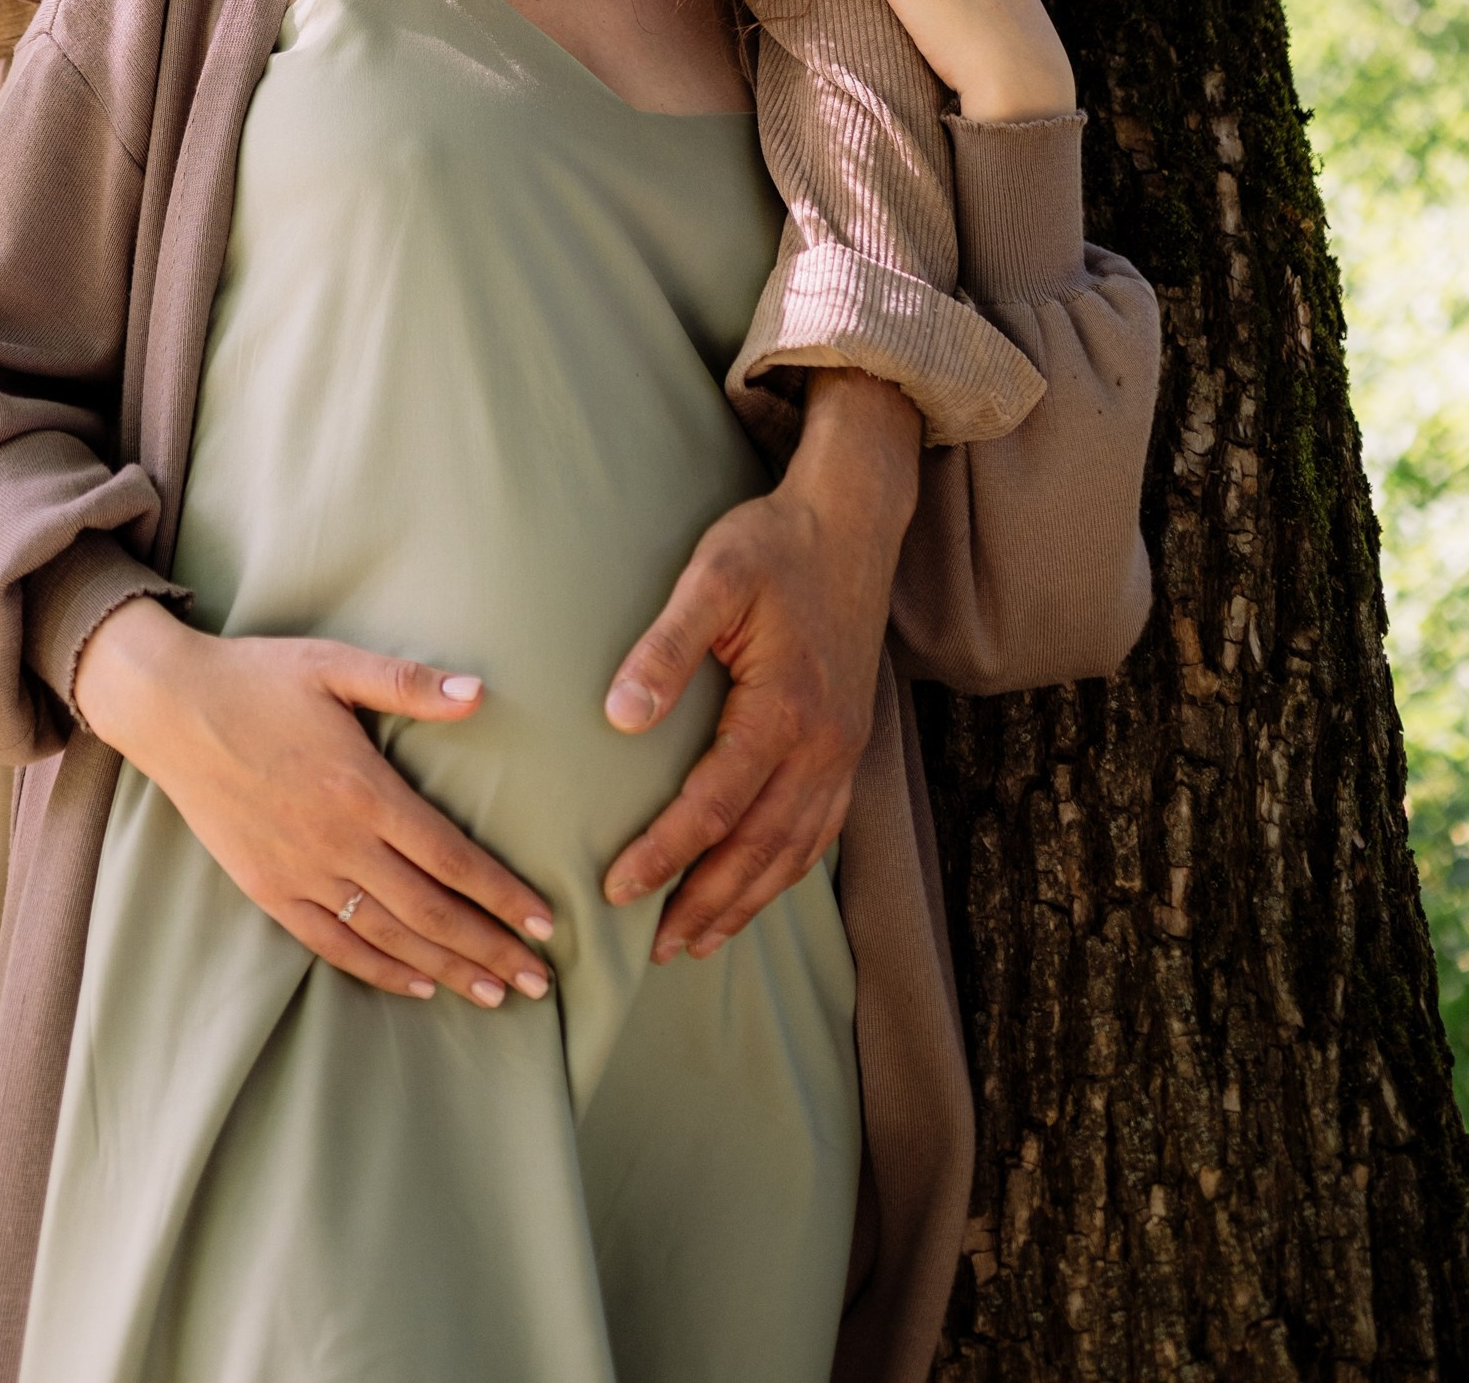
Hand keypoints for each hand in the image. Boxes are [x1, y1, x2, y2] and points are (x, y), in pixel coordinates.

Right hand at [72, 600, 554, 1008]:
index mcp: (363, 789)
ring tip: (494, 994)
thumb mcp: (335, 664)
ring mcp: (299, 872)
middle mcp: (336, 842)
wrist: (169, 707)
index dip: (503, 896)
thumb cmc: (258, 678)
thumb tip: (480, 692)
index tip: (547, 924)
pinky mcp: (268, 889)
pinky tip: (417, 985)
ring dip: (445, 969)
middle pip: (429, 911)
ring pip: (387, 937)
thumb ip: (408, 684)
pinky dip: (378, 970)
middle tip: (538, 982)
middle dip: (490, 949)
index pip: (451, 858)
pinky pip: (331, 944)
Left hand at [600, 371, 920, 958]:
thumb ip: (666, 648)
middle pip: (761, 848)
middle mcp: (824, 743)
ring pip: (796, 850)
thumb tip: (619, 720)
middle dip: (706, 902)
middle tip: (654, 947)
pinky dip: (787, 870)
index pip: (717, 804)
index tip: (616, 887)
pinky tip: (758, 887)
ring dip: (746, 901)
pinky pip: (823, 828)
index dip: (665, 852)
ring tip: (697, 940)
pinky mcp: (850, 743)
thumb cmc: (773, 544)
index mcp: (786, 707)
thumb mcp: (712, 576)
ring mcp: (845, 748)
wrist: (852, 522)